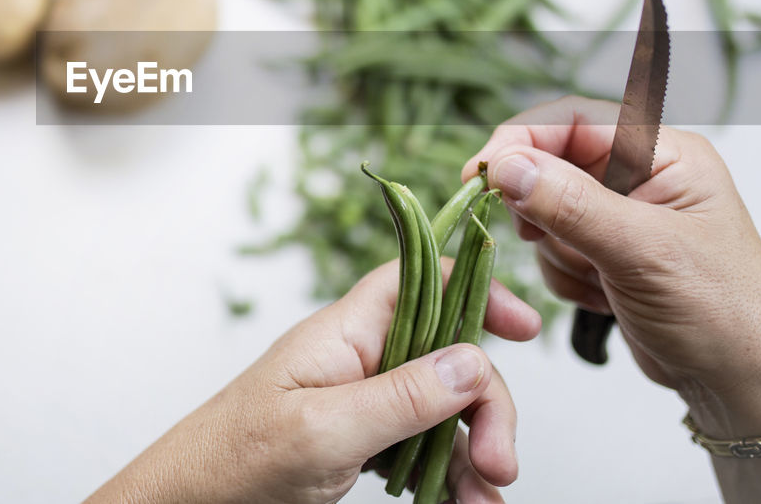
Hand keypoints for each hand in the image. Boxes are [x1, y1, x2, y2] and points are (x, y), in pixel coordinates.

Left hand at [86, 259, 540, 503]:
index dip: (473, 287)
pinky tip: (465, 499)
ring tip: (484, 495)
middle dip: (486, 402)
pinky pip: (426, 444)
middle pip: (449, 354)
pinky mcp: (364, 439)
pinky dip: (453, 472)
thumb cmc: (235, 459)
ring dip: (476, 447)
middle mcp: (361, 357)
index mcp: (344, 333)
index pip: (419, 279)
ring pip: (446, 406)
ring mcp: (364, 399)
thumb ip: (400, 397)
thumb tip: (473, 361)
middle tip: (501, 461)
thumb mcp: (323, 430)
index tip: (525, 326)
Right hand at [463, 96, 760, 503]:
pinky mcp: (606, 252)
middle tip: (540, 237)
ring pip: (545, 210)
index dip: (520, 139)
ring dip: (558, 251)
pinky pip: (553, 248)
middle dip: (541, 208)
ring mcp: (621, 215)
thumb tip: (503, 166)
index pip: (572, 120)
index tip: (480, 174)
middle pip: (551, 164)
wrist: (742, 384)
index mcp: (662, 152)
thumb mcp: (641, 252)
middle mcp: (640, 174)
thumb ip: (569, 204)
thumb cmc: (720, 312)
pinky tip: (603, 297)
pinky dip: (565, 276)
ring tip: (601, 281)